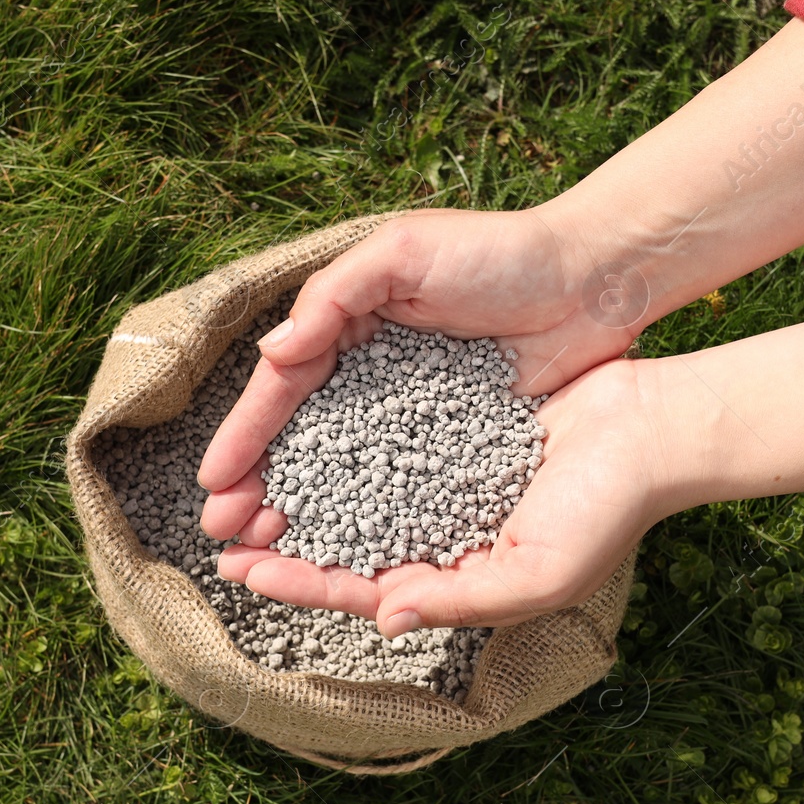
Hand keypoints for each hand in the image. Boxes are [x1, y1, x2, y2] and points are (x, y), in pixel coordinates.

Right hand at [196, 207, 646, 515]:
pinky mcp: (459, 439)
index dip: (247, 435)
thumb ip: (334, 296)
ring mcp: (415, 411)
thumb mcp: (404, 252)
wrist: (591, 278)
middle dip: (260, 484)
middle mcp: (374, 373)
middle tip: (224, 533)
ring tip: (266, 552)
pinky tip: (343, 547)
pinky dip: (370, 512)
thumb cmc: (498, 252)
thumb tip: (272, 354)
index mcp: (350, 324)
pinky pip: (404, 482)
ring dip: (305, 509)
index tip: (213, 484)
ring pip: (346, 469)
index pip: (284, 388)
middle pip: (304, 438)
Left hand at [213, 358, 679, 634]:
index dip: (303, 585)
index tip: (245, 574)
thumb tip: (383, 617)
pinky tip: (304, 427)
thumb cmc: (606, 510)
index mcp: (458, 579)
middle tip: (221, 534)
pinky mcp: (455, 432)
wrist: (652, 429)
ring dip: (304, 493)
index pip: (362, 590)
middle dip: (286, 545)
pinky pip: (386, 441)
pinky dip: (343, 442)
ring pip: (357, 494)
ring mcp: (447, 484)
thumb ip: (460, 601)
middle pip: (346, 545)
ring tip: (251, 485)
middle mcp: (443, 536)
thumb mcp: (536, 573)